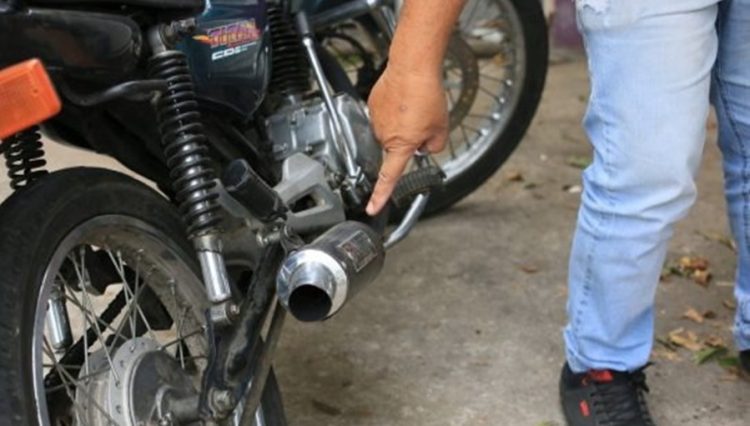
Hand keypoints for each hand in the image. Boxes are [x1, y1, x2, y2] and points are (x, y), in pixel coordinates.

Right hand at [365, 66, 448, 215]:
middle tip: (424, 121)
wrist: (412, 66)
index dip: (380, 195)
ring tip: (414, 106)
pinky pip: (385, 114)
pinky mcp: (372, 105)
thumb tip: (426, 147)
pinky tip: (404, 99)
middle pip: (397, 147)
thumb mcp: (441, 128)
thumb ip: (434, 146)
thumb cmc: (426, 95)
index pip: (389, 177)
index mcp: (401, 145)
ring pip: (391, 130)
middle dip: (410, 139)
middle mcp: (384, 135)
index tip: (372, 207)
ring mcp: (376, 120)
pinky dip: (395, 110)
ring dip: (403, 123)